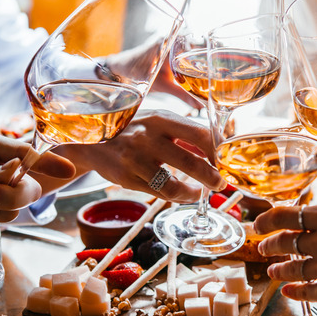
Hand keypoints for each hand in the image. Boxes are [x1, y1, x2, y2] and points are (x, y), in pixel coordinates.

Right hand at [57, 109, 224, 202]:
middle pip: (191, 161)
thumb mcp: (157, 122)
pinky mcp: (127, 177)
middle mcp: (148, 137)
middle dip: (212, 177)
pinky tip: (182, 195)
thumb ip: (185, 133)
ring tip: (200, 193)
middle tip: (220, 183)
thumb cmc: (133, 130)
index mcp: (161, 118)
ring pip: (173, 185)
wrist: (91, 140)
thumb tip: (219, 145)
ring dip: (193, 193)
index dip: (218, 151)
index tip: (224, 161)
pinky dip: (176, 197)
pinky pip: (158, 193)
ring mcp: (136, 159)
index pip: (200, 134)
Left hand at [255, 205, 316, 315]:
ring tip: (274, 271)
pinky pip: (301, 291)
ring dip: (278, 270)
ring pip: (289, 268)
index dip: (267, 219)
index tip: (259, 224)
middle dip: (269, 245)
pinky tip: (288, 290)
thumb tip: (307, 225)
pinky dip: (292, 290)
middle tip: (264, 248)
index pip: (287, 214)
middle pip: (284, 240)